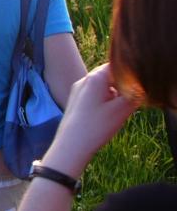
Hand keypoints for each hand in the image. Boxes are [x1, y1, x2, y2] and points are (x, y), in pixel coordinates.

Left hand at [42, 63, 137, 178]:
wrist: (71, 144)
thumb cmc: (96, 126)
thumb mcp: (122, 110)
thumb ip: (134, 95)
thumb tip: (138, 88)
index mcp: (95, 78)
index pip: (116, 66)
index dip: (128, 76)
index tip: (134, 89)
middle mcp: (84, 80)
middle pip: (108, 76)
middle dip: (120, 87)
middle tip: (125, 103)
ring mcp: (77, 90)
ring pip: (101, 87)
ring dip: (112, 96)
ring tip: (114, 112)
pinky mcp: (75, 100)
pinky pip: (93, 96)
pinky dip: (102, 102)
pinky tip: (104, 117)